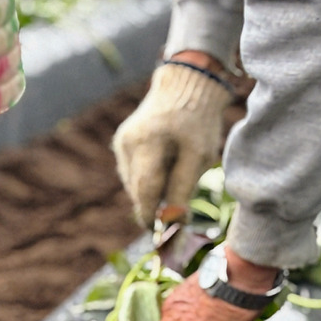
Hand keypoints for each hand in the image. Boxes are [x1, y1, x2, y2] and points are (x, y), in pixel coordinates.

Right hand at [111, 56, 231, 226]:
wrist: (186, 84)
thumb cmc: (198, 121)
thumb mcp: (198, 155)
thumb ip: (183, 190)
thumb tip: (174, 225)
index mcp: (148, 143)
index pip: (145, 191)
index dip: (153, 217)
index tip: (164, 236)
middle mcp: (128, 143)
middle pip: (138, 190)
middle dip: (153, 207)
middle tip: (173, 216)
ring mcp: (122, 142)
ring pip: (134, 184)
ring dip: (152, 193)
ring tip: (175, 178)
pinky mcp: (122, 142)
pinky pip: (133, 172)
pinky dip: (147, 179)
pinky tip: (164, 168)